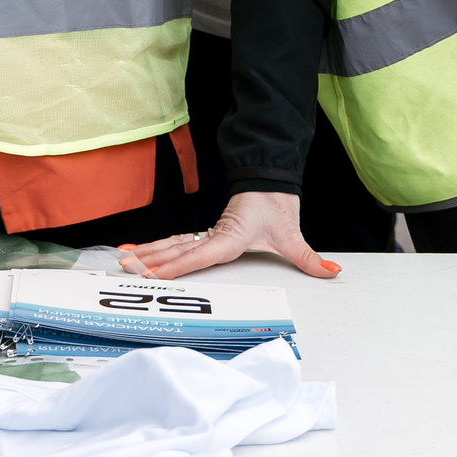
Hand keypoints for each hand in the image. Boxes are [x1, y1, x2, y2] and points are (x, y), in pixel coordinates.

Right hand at [117, 190, 340, 280]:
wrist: (270, 182)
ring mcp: (207, 235)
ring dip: (148, 252)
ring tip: (123, 258)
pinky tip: (142, 252)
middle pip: (175, 250)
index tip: (152, 273)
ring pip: (172, 244)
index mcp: (228, 239)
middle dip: (149, 259)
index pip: (197, 256)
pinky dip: (159, 247)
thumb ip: (310, 259)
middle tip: (124, 266)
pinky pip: (178, 242)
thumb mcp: (292, 236)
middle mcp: (213, 238)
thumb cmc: (276, 207)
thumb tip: (332, 272)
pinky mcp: (208, 234)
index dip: (174, 267)